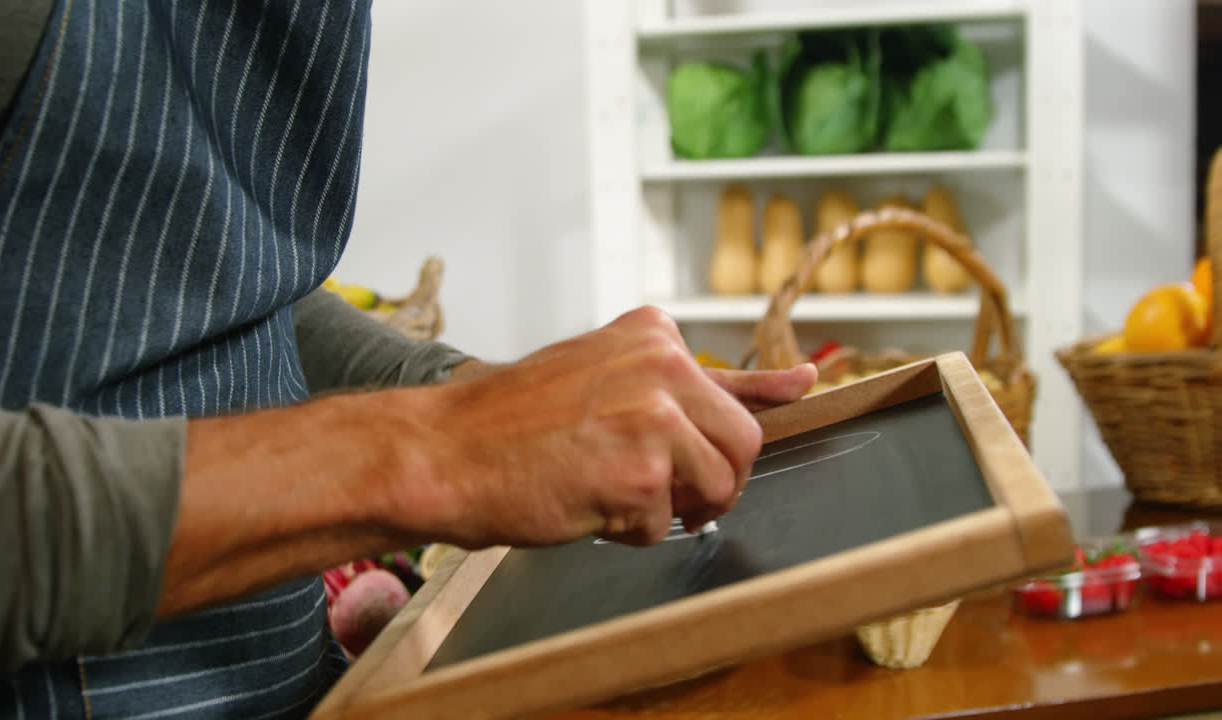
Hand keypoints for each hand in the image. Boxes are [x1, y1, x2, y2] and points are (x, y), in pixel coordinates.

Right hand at [404, 307, 815, 548]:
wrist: (445, 451)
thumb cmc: (516, 422)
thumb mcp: (610, 376)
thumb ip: (706, 382)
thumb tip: (801, 383)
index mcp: (654, 335)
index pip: (739, 389)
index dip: (738, 429)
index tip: (775, 411)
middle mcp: (662, 365)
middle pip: (743, 446)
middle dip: (711, 481)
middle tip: (661, 491)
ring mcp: (653, 417)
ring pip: (717, 488)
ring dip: (670, 507)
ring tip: (609, 491)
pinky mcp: (639, 474)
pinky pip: (664, 524)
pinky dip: (627, 530)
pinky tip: (583, 502)